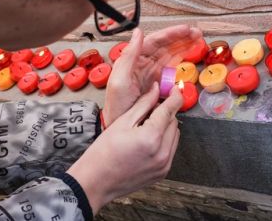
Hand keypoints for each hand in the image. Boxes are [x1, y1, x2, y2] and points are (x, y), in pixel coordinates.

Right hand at [67, 83, 182, 213]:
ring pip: (174, 136)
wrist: (96, 181)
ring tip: (145, 127)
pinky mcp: (163, 172)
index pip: (170, 110)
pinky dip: (164, 141)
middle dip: (165, 113)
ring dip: (165, 127)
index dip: (174, 97)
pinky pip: (171, 149)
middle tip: (149, 110)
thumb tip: (156, 90)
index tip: (175, 90)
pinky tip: (147, 141)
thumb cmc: (103, 153)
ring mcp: (164, 164)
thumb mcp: (121, 122)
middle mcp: (162, 152)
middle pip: (174, 122)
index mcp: (151, 137)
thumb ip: (143, 104)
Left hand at [103, 25, 200, 126]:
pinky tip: (189, 56)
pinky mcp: (159, 84)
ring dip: (184, 46)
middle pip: (165, 45)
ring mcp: (152, 73)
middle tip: (197, 33)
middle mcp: (143, 63)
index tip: (186, 29)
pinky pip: (172, 68)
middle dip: (182, 38)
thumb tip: (138, 32)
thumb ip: (129, 56)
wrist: (120, 125)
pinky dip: (182, 61)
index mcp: (134, 59)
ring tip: (198, 41)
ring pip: (170, 54)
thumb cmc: (117, 105)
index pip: (155, 41)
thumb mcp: (120, 80)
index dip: (171, 33)